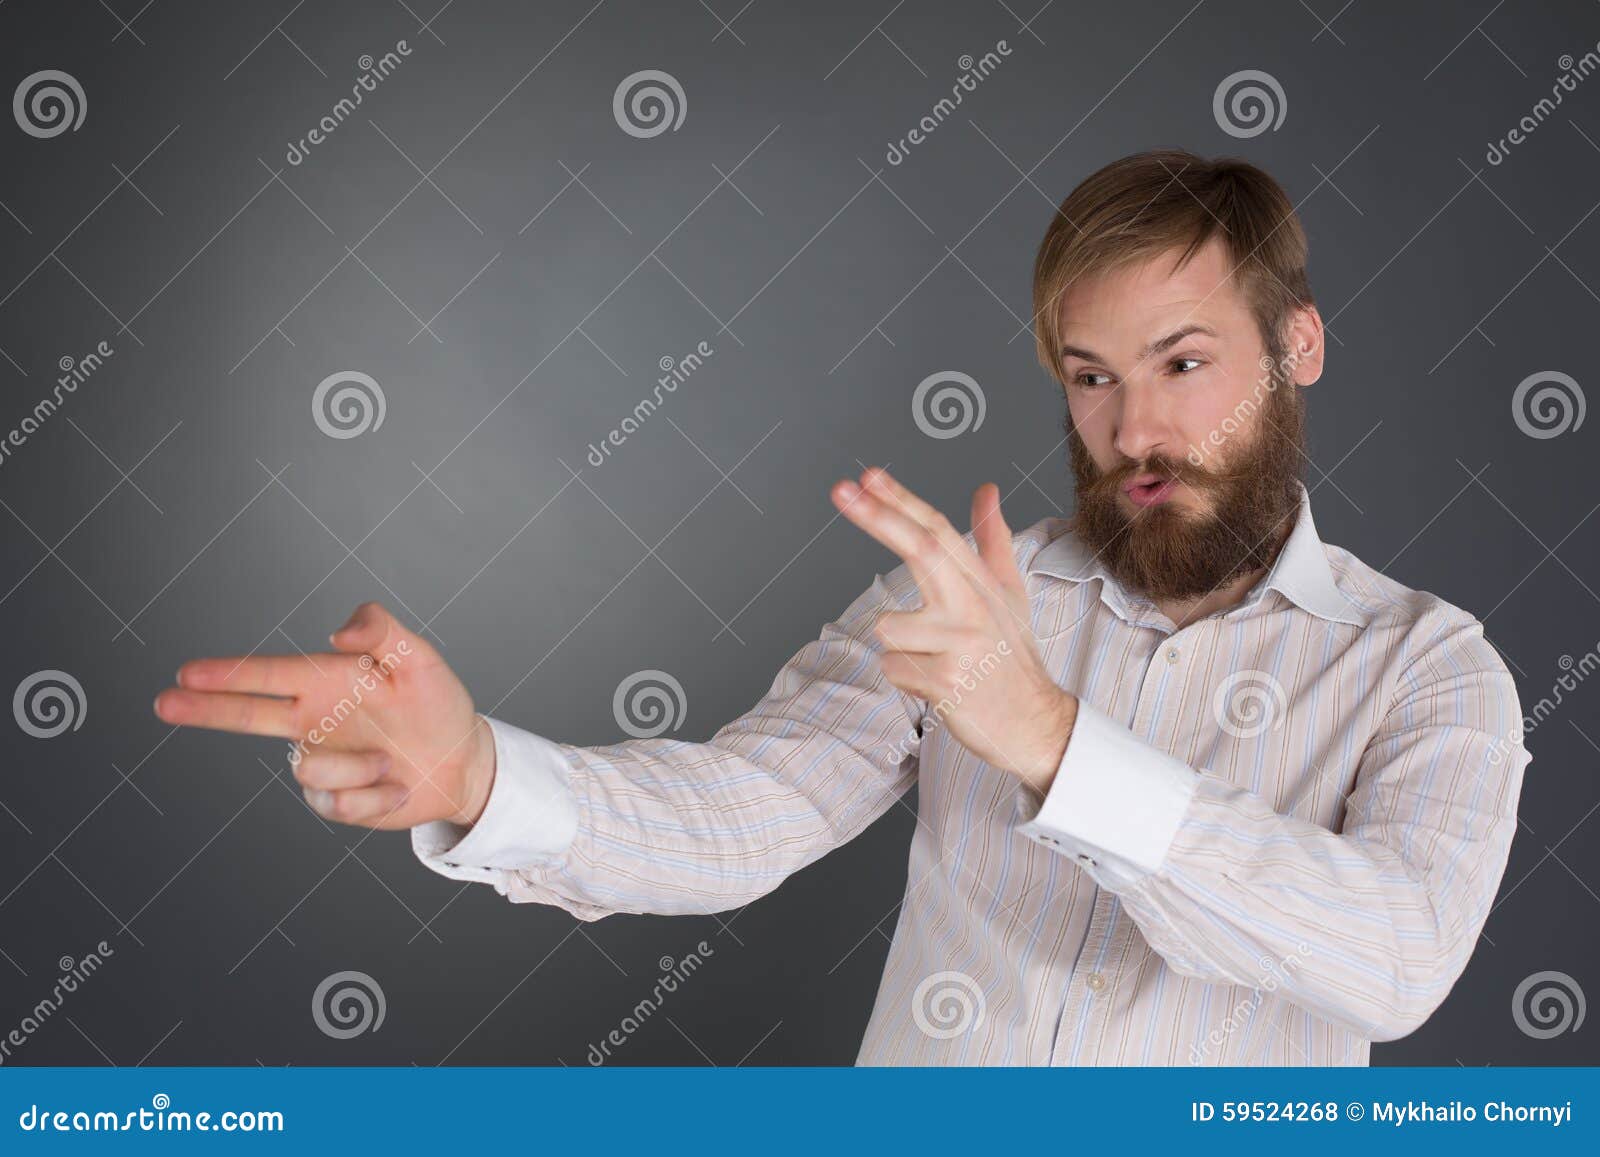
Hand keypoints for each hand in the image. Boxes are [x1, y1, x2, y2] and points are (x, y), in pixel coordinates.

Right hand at [154, 602, 495, 829]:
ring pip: (308, 770)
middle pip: (247, 715)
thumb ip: (382, 631)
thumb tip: (337, 633)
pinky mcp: (335, 801)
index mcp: (326, 681)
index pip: (268, 676)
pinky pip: (338, 805)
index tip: (187, 672)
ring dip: (357, 768)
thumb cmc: (439, 704)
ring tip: (391, 758)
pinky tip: (394, 785)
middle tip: (164, 701)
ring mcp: (321, 761)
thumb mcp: (420, 659)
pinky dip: (375, 795)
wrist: (463, 761)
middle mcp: (313, 719)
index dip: (228, 674)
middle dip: (205, 708)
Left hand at [830, 467, 1076, 791]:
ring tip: (937, 661)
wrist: (1035, 723)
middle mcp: (973, 606)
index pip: (938, 531)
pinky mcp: (945, 681)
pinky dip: (906, 678)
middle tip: (841, 489)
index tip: (869, 476)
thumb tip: (986, 490)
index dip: (902, 500)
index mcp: (982, 583)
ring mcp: (960, 643)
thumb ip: (992, 541)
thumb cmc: (1012, 656)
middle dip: (877, 517)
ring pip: (888, 628)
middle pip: (920, 550)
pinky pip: (892, 668)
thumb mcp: (1009, 594)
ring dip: (900, 647)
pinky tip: (939, 686)